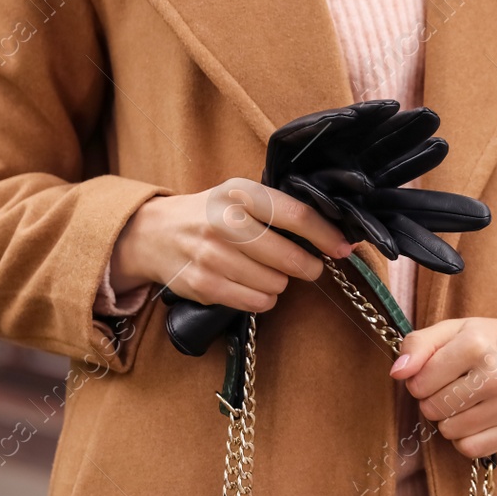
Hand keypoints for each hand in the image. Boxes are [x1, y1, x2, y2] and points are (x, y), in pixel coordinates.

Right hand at [112, 178, 352, 312]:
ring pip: (275, 284)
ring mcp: (212, 256)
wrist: (153, 233)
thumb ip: (278, 210)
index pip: (296, 215)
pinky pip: (256, 302)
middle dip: (307, 266)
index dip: (326, 235)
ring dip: (279, 282)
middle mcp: (224, 222)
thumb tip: (331, 234)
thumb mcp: (239, 196)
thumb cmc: (209, 214)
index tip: (343, 248)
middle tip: (308, 266)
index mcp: (239, 193)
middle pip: (289, 258)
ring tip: (265, 271)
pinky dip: (262, 298)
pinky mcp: (204, 285)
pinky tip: (252, 285)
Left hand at [391, 297, 496, 458]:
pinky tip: (475, 417)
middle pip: (434, 409)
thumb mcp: (454, 329)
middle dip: (433, 400)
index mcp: (476, 346)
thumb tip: (397, 372)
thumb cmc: (491, 339)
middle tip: (450, 386)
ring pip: (449, 431)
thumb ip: (419, 345)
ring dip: (449, 419)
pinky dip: (466, 437)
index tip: (432, 374)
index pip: (420, 383)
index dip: (418, 381)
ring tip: (465, 400)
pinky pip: (470, 448)